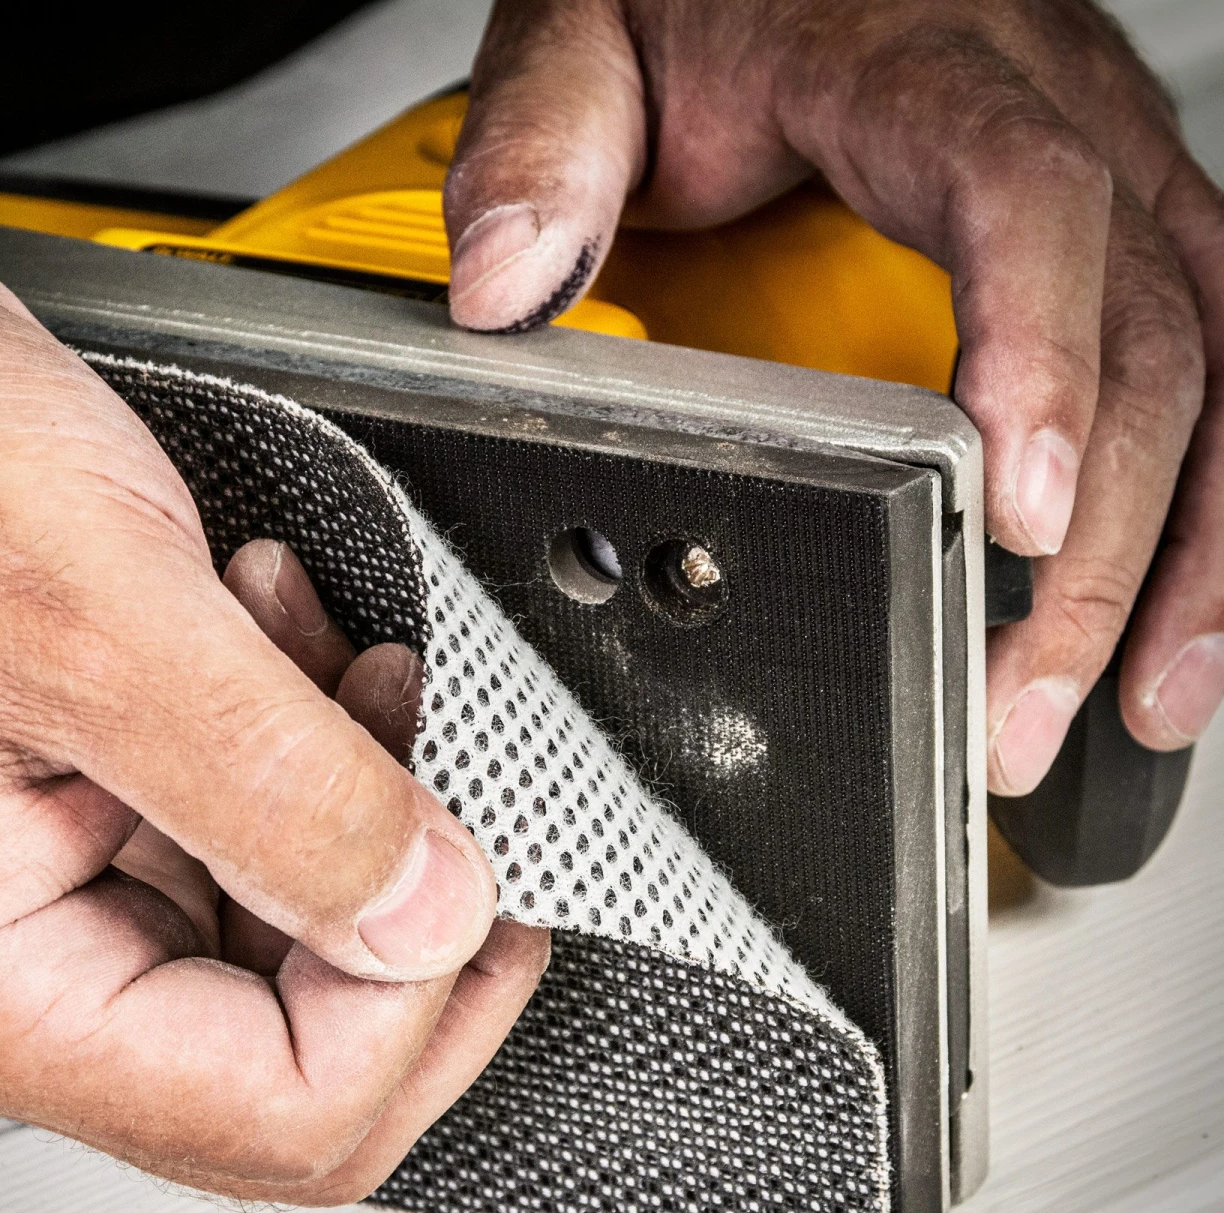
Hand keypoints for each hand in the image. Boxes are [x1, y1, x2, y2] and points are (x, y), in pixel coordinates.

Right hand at [0, 33, 546, 1204]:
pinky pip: (254, 857)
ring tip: (345, 673)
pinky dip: (314, 768)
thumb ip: (286, 792)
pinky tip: (296, 658)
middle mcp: (11, 976)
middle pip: (291, 1070)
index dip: (416, 1006)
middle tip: (462, 804)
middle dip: (406, 928)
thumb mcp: (103, 612)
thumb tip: (431, 918)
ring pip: (287, 957)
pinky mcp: (90, 831)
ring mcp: (54, 906)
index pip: (275, 1110)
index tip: (482, 875)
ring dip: (362, 821)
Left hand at [446, 0, 1223, 793]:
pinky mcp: (1114, 233)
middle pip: (1148, 329)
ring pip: (1215, 365)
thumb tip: (504, 287)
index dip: (1041, 358)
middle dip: (1097, 547)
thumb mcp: (590, 39)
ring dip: (1187, 553)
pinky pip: (1210, 360)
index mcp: (921, 69)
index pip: (1023, 199)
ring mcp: (1102, 177)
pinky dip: (1204, 500)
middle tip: (1019, 701)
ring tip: (1142, 703)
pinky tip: (1168, 610)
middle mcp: (1049, 115)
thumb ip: (547, 147)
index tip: (1022, 512)